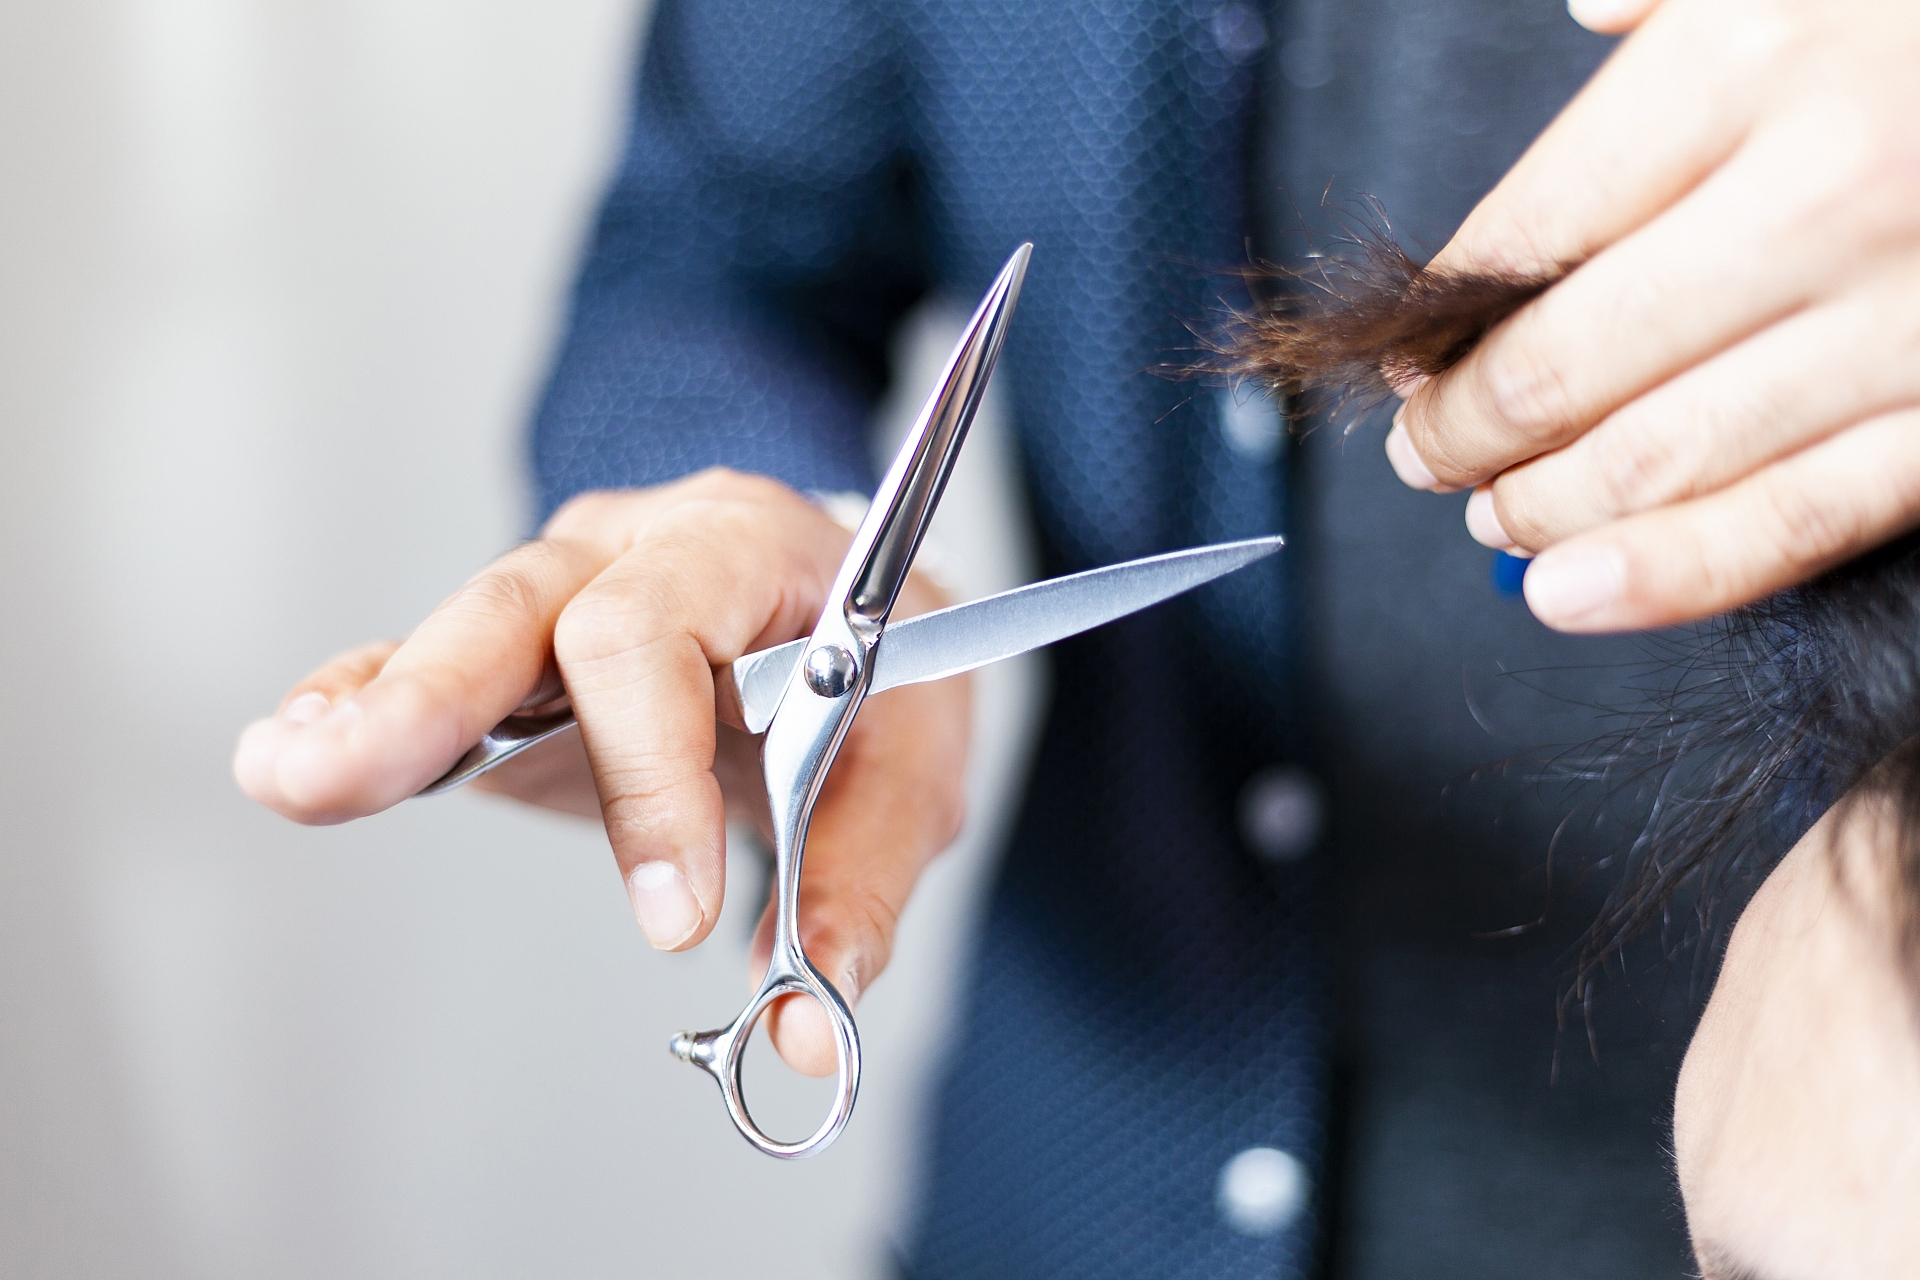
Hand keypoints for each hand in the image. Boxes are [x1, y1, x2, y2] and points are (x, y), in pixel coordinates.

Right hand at [233, 468, 970, 1075]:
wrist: (862, 616)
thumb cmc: (887, 675)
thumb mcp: (913, 766)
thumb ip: (862, 886)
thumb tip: (804, 1023)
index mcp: (743, 548)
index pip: (658, 635)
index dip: (649, 773)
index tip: (673, 913)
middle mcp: (636, 548)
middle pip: (522, 607)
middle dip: (433, 695)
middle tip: (349, 775)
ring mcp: (564, 591)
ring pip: (460, 633)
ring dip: (374, 709)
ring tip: (287, 772)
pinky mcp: (518, 659)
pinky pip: (425, 667)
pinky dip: (362, 706)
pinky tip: (291, 752)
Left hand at [1386, 0, 1919, 631]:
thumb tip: (1588, 19)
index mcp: (1756, 58)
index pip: (1532, 227)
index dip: (1445, 315)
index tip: (1412, 352)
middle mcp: (1821, 195)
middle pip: (1571, 360)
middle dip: (1468, 427)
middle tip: (1423, 453)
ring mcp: (1908, 317)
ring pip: (1663, 457)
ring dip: (1543, 508)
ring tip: (1486, 518)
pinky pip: (1796, 520)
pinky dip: (1667, 574)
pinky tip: (1571, 595)